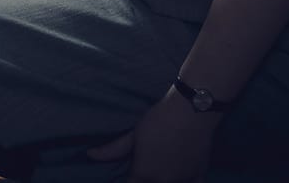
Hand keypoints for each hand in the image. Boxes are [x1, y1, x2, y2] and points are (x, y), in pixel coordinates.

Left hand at [86, 90, 220, 182]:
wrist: (191, 112)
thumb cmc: (158, 121)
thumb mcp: (133, 135)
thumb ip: (114, 150)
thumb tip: (90, 155)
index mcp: (144, 173)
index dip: (127, 181)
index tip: (127, 176)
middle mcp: (163, 181)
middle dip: (145, 180)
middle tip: (144, 168)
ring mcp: (183, 180)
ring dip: (163, 181)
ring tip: (158, 171)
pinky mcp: (199, 175)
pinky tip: (181, 179)